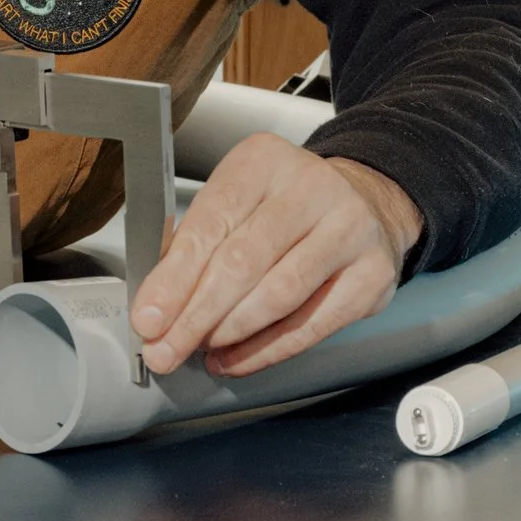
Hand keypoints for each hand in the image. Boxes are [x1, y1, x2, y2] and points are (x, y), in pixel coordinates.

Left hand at [129, 135, 424, 379]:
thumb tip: (157, 301)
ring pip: (279, 295)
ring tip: (199, 352)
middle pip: (243, 261)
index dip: (175, 277)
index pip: (211, 222)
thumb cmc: (285, 208)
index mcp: (264, 160)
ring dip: (230, 333)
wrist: (364, 205)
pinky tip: (236, 359)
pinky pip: (311, 325)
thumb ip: (197, 241)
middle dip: (196, 315)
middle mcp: (311, 187)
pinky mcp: (373, 275)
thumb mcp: (238, 200)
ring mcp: (349, 230)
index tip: (148, 318)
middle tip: (165, 349)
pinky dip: (267, 350)